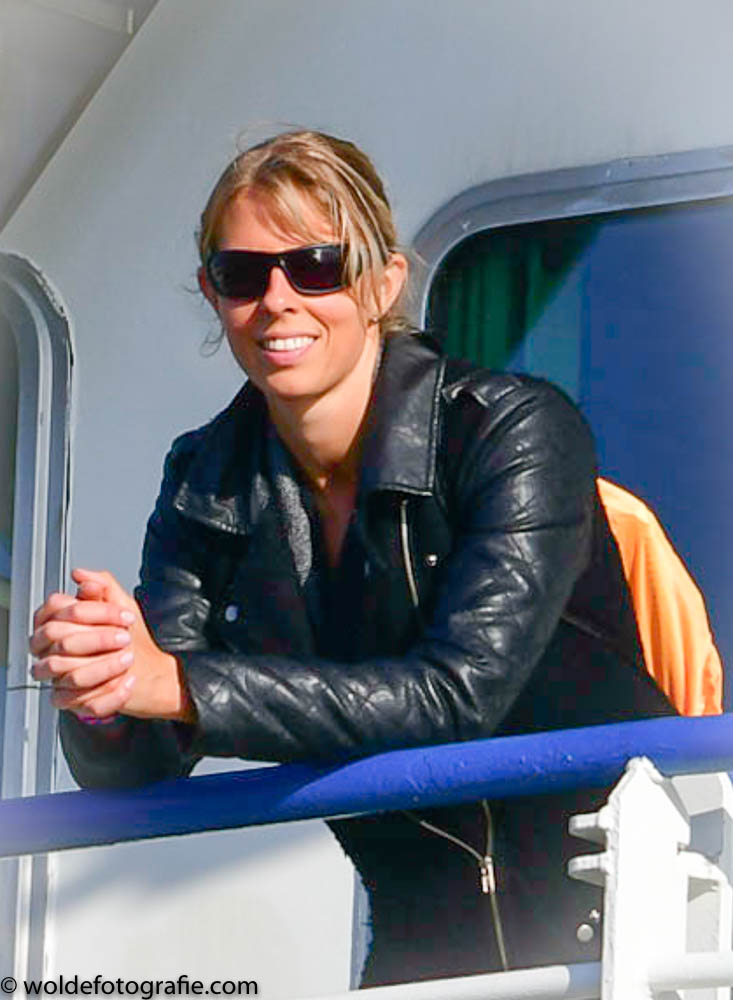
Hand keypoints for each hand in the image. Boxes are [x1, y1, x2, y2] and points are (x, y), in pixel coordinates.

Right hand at [31, 569, 194, 723]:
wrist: (150, 673)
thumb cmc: (131, 639)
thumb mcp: (121, 606)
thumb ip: (103, 587)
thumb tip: (81, 575)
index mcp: (57, 625)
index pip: (57, 612)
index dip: (92, 611)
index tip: (123, 615)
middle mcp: (51, 653)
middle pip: (62, 643)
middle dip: (99, 639)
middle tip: (126, 637)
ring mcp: (59, 680)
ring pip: (73, 676)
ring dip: (106, 667)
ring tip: (128, 659)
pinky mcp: (73, 703)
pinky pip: (86, 703)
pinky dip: (112, 694)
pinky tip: (128, 682)